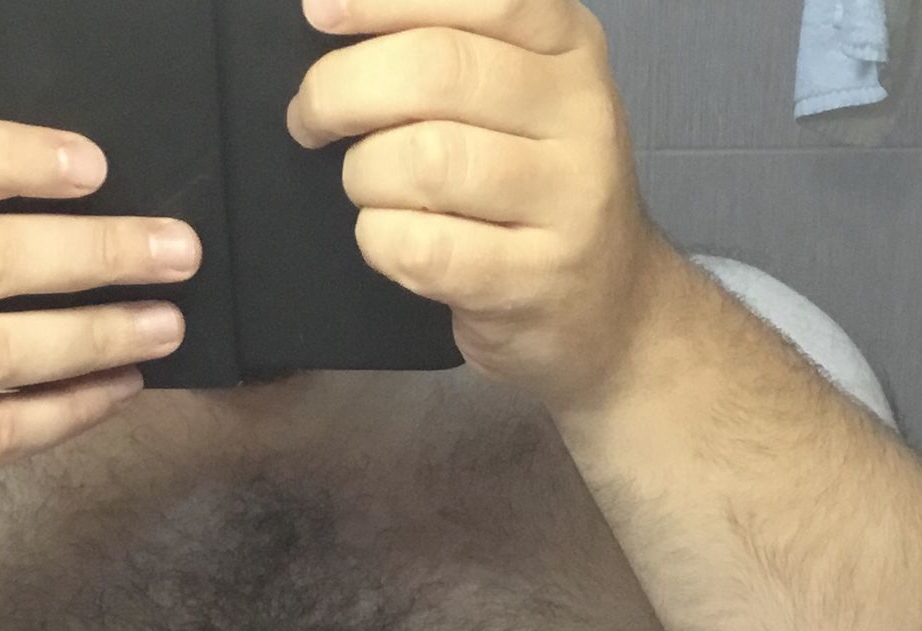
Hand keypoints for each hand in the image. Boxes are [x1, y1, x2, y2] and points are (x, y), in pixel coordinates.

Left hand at [285, 0, 665, 415]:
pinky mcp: (532, 280)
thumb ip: (456, 46)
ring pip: (422, 160)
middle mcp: (579, 114)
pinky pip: (421, 247)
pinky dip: (379, 241)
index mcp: (569, 48)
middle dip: (342, 91)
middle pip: (435, 71)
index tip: (319, 12)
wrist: (611, 310)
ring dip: (363, 174)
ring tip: (367, 188)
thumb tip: (339, 13)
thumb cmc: (538, 195)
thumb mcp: (524, 97)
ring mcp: (564, 202)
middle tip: (310, 118)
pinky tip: (389, 240)